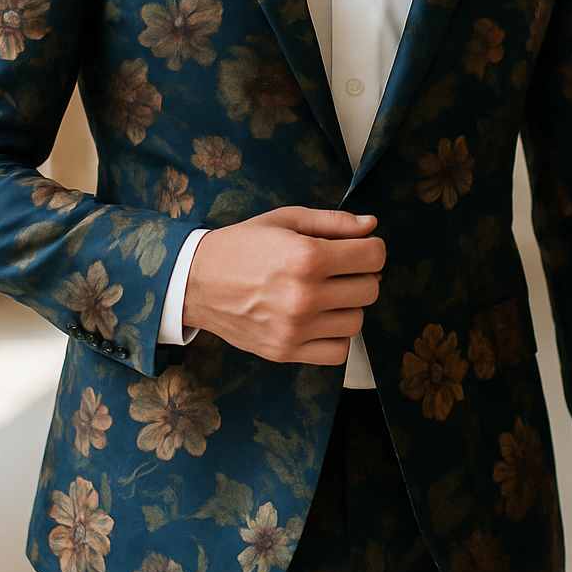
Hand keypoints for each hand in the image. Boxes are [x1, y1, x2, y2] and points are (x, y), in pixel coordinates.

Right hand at [183, 207, 383, 364]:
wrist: (197, 281)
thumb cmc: (242, 245)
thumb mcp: (285, 220)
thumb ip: (332, 222)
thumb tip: (371, 225)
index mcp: (307, 257)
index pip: (374, 257)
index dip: (371, 249)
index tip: (359, 249)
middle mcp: (305, 296)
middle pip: (370, 289)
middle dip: (361, 275)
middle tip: (340, 270)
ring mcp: (296, 328)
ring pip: (357, 321)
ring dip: (348, 306)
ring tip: (326, 294)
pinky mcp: (286, 351)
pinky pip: (338, 352)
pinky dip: (336, 336)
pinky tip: (319, 319)